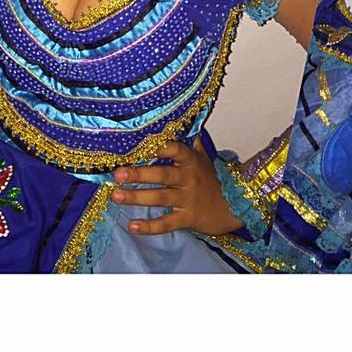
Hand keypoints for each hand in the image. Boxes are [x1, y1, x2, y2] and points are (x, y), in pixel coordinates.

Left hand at [112, 137, 244, 235]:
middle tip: (118, 173)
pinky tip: (132, 225)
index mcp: (192, 162)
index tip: (145, 144)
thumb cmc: (214, 180)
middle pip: (162, 175)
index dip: (163, 147)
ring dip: (137, 197)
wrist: (234, 206)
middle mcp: (189, 179)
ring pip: (159, 198)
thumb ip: (192, 145)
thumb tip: (184, 124)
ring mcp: (187, 199)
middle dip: (140, 174)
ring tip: (116, 196)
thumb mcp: (205, 159)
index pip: (177, 150)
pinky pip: (166, 223)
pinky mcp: (187, 219)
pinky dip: (149, 226)